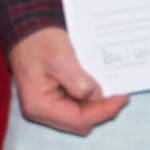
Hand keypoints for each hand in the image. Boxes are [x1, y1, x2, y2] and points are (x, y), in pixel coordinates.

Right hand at [9, 27, 127, 134]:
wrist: (26, 27)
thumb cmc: (39, 40)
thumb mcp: (61, 57)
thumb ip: (79, 81)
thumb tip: (96, 96)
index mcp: (40, 104)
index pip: (79, 119)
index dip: (104, 111)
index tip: (123, 98)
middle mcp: (41, 111)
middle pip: (79, 122)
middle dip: (100, 110)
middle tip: (118, 93)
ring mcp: (45, 106)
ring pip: (78, 116)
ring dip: (94, 105)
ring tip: (109, 89)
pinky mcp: (51, 98)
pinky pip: (74, 105)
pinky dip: (87, 98)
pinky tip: (95, 84)